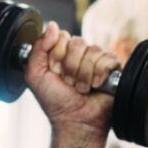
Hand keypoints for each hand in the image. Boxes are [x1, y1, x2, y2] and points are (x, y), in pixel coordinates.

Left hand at [24, 21, 113, 142]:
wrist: (76, 121)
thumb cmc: (55, 102)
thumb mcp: (35, 75)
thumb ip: (38, 48)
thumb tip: (53, 25)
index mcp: (62, 52)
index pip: (61, 36)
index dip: (56, 56)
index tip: (55, 73)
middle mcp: (80, 54)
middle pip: (77, 42)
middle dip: (70, 67)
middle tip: (69, 84)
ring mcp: (97, 60)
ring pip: (92, 51)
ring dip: (83, 75)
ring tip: (82, 89)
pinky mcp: (113, 68)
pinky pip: (107, 59)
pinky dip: (99, 75)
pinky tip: (96, 87)